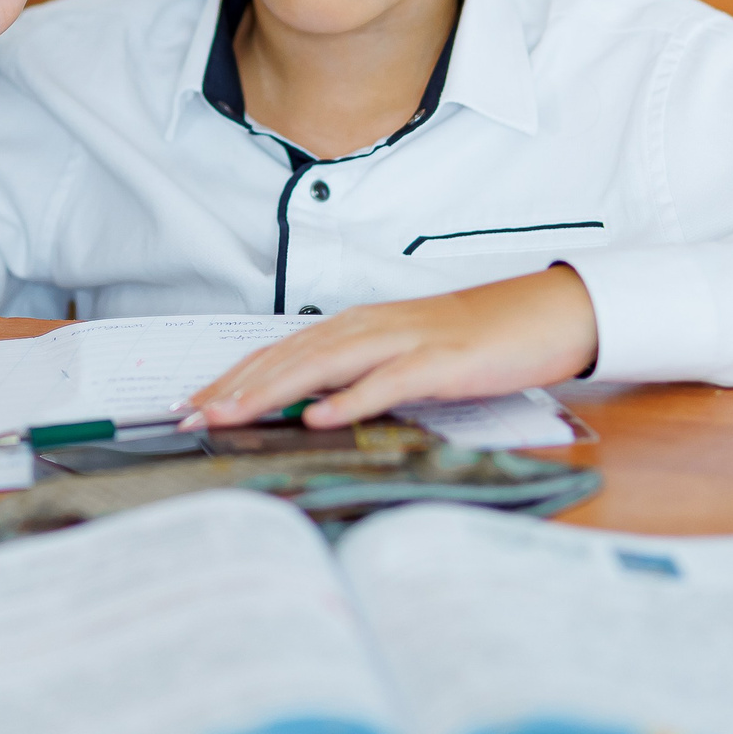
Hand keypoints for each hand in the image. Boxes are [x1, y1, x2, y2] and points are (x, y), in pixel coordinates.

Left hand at [185, 267, 598, 428]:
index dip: (233, 375)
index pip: (280, 350)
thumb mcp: (402, 358)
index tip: (192, 402)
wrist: (541, 315)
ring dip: (273, 391)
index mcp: (356, 326)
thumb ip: (356, 378)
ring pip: (324, 364)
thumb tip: (305, 410)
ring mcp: (404, 342)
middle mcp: (369, 327)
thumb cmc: (471, 342)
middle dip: (236, 387)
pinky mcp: (439, 362)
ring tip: (232, 414)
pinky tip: (318, 418)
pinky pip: (386, 383)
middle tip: (192, 415)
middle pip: (289, 356)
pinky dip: (349, 400)